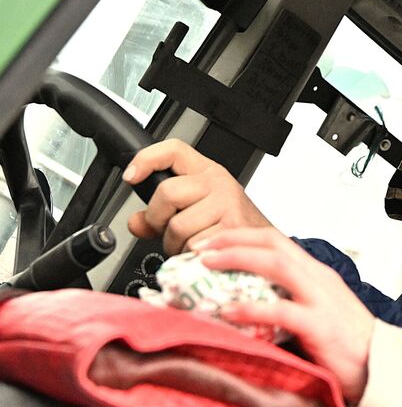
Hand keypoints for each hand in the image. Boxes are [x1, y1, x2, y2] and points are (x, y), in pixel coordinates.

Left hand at [124, 139, 272, 254]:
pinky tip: (204, 253)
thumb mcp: (197, 211)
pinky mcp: (232, 226)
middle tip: (167, 230)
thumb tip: (136, 223)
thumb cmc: (232, 226)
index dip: (147, 159)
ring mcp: (227, 203)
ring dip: (176, 245)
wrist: (264, 247)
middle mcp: (218, 183)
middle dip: (158, 219)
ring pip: (177, 226)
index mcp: (207, 173)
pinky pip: (193, 245)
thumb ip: (161, 215)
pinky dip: (193, 256)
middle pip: (167, 193)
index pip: (174, 150)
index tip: (132, 177)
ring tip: (191, 244)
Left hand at [194, 228, 374, 403]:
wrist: (382, 367)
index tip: (212, 244)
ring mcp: (321, 299)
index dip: (241, 237)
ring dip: (237, 259)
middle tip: (200, 247)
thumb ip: (290, 301)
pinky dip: (251, 309)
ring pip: (277, 263)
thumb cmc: (349, 346)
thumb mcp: (318, 312)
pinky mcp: (321, 325)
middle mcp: (319, 278)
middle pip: (273, 242)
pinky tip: (229, 312)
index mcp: (317, 274)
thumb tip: (247, 305)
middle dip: (233, 239)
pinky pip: (281, 310)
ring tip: (208, 265)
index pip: (277, 241)